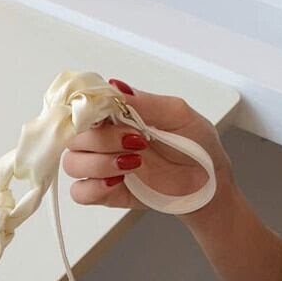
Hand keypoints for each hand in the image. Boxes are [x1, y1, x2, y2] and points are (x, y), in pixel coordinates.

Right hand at [63, 78, 232, 213]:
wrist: (208, 182)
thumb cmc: (196, 146)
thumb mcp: (178, 114)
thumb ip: (146, 103)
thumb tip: (116, 87)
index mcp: (117, 116)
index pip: (82, 109)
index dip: (86, 111)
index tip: (108, 116)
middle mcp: (105, 140)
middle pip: (75, 137)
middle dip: (103, 139)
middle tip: (136, 142)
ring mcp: (104, 168)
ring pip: (72, 164)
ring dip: (99, 163)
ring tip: (132, 164)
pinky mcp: (108, 193)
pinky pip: (80, 193)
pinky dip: (93, 187)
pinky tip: (117, 182)